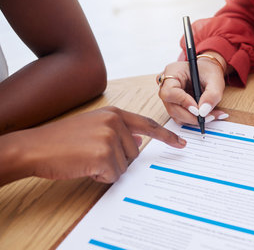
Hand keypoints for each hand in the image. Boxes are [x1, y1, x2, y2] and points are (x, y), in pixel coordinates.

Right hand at [3, 106, 185, 183]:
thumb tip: (138, 139)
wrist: (35, 147)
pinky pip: (113, 175)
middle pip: (134, 153)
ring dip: (107, 169)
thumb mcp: (93, 125)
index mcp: (114, 114)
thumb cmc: (61, 139)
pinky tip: (84, 166)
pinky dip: (99, 176)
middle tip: (92, 155)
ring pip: (124, 166)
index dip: (166, 136)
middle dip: (116, 160)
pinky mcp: (104, 155)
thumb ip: (118, 130)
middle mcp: (115, 122)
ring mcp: (110, 138)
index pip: (148, 125)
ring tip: (86, 159)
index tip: (181, 143)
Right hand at [158, 52, 228, 124]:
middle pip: (172, 107)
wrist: (207, 72)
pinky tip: (206, 115)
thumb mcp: (215, 79)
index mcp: (172, 72)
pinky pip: (180, 117)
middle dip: (191, 116)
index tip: (198, 109)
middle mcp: (166, 85)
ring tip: (212, 115)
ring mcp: (168, 96)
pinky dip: (194, 119)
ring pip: (176, 115)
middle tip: (209, 117)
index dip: (183, 102)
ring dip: (194, 119)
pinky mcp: (173, 105)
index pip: (169, 92)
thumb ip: (212, 94)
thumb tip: (203, 112)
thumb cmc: (208, 71)